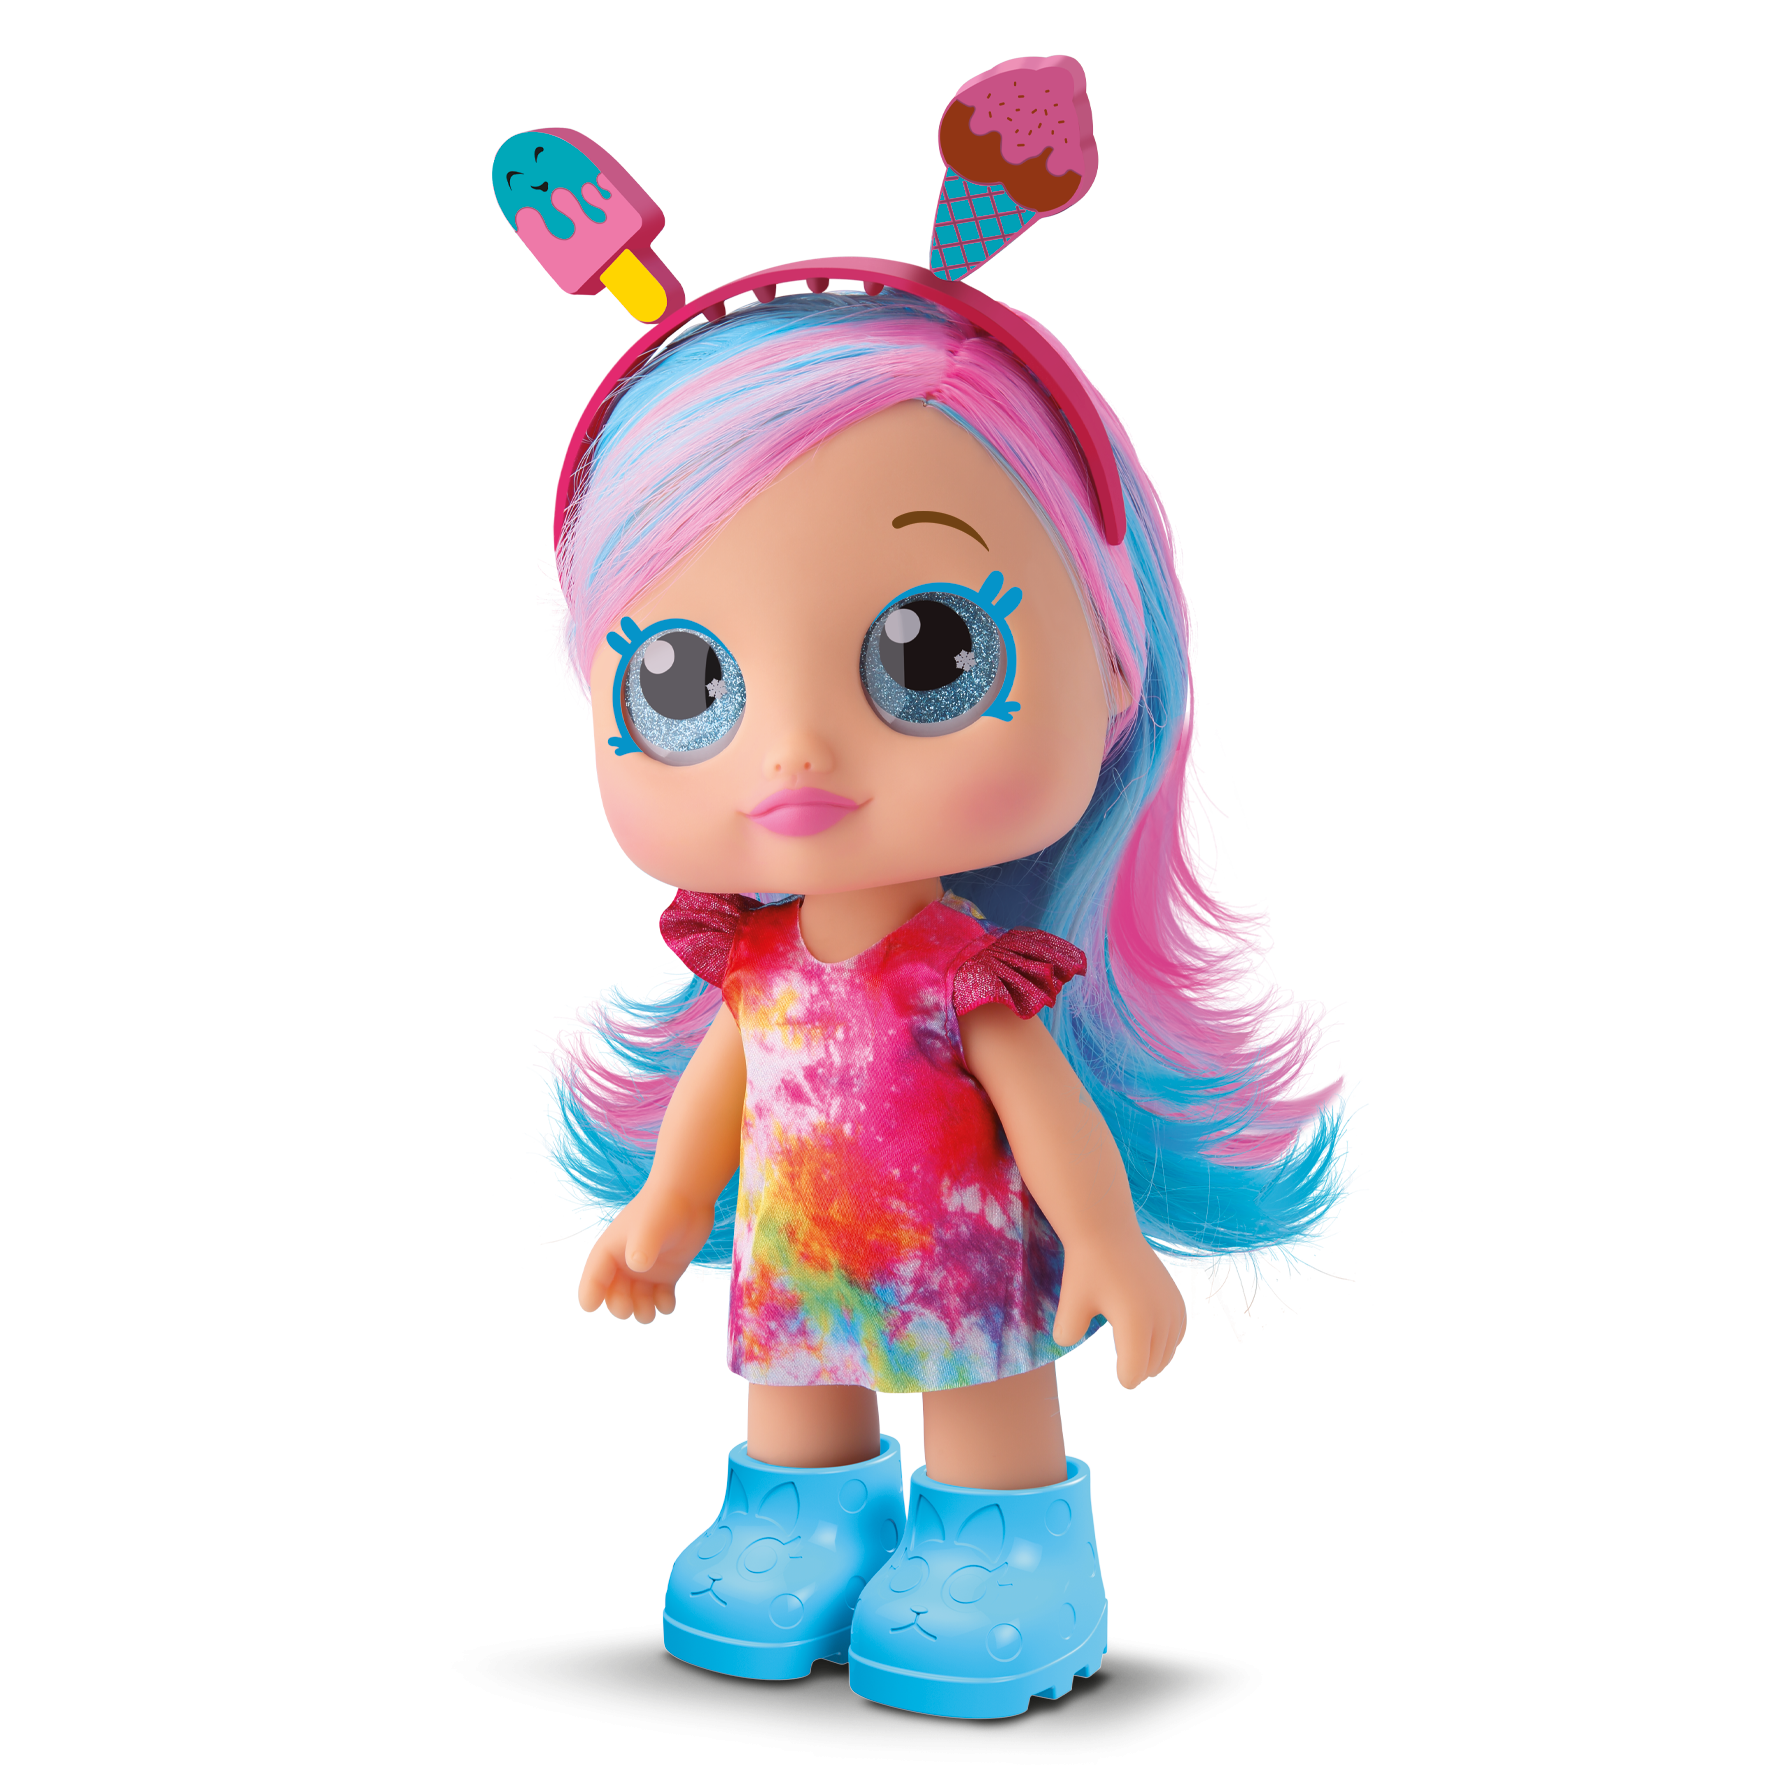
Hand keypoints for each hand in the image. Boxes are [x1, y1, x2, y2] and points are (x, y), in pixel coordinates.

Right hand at [577, 1183, 716, 1323]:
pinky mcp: (666, 1273)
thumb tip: (637, 1265)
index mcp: (610, 1250)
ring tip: (649, 1313)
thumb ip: (642, 1246)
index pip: (593, 1276)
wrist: (688, 1197)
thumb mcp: (649, 1227)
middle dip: (619, 1305)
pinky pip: (660, 1297)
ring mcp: (646, 1270)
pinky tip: (668, 1303)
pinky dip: (663, 1304)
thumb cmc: (661, 1208)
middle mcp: (625, 1264)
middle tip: (629, 1307)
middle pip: (615, 1294)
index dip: (589, 1293)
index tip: (590, 1307)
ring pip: (638, 1300)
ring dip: (641, 1311)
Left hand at [1051, 1233, 1185, 1388]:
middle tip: (1126, 1370)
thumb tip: (1067, 1342)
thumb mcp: (1070, 1304)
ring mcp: (1172, 1308)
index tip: (1117, 1375)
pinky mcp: (1177, 1299)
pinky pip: (1177, 1334)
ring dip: (1153, 1359)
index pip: (1134, 1374)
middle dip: (1137, 1370)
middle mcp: (1160, 1318)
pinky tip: (1153, 1343)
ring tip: (1138, 1361)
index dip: (1124, 1377)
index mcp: (1135, 1324)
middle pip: (1151, 1366)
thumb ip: (1067, 1333)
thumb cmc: (1086, 1268)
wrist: (1109, 1231)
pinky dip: (1167, 1343)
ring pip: (1167, 1352)